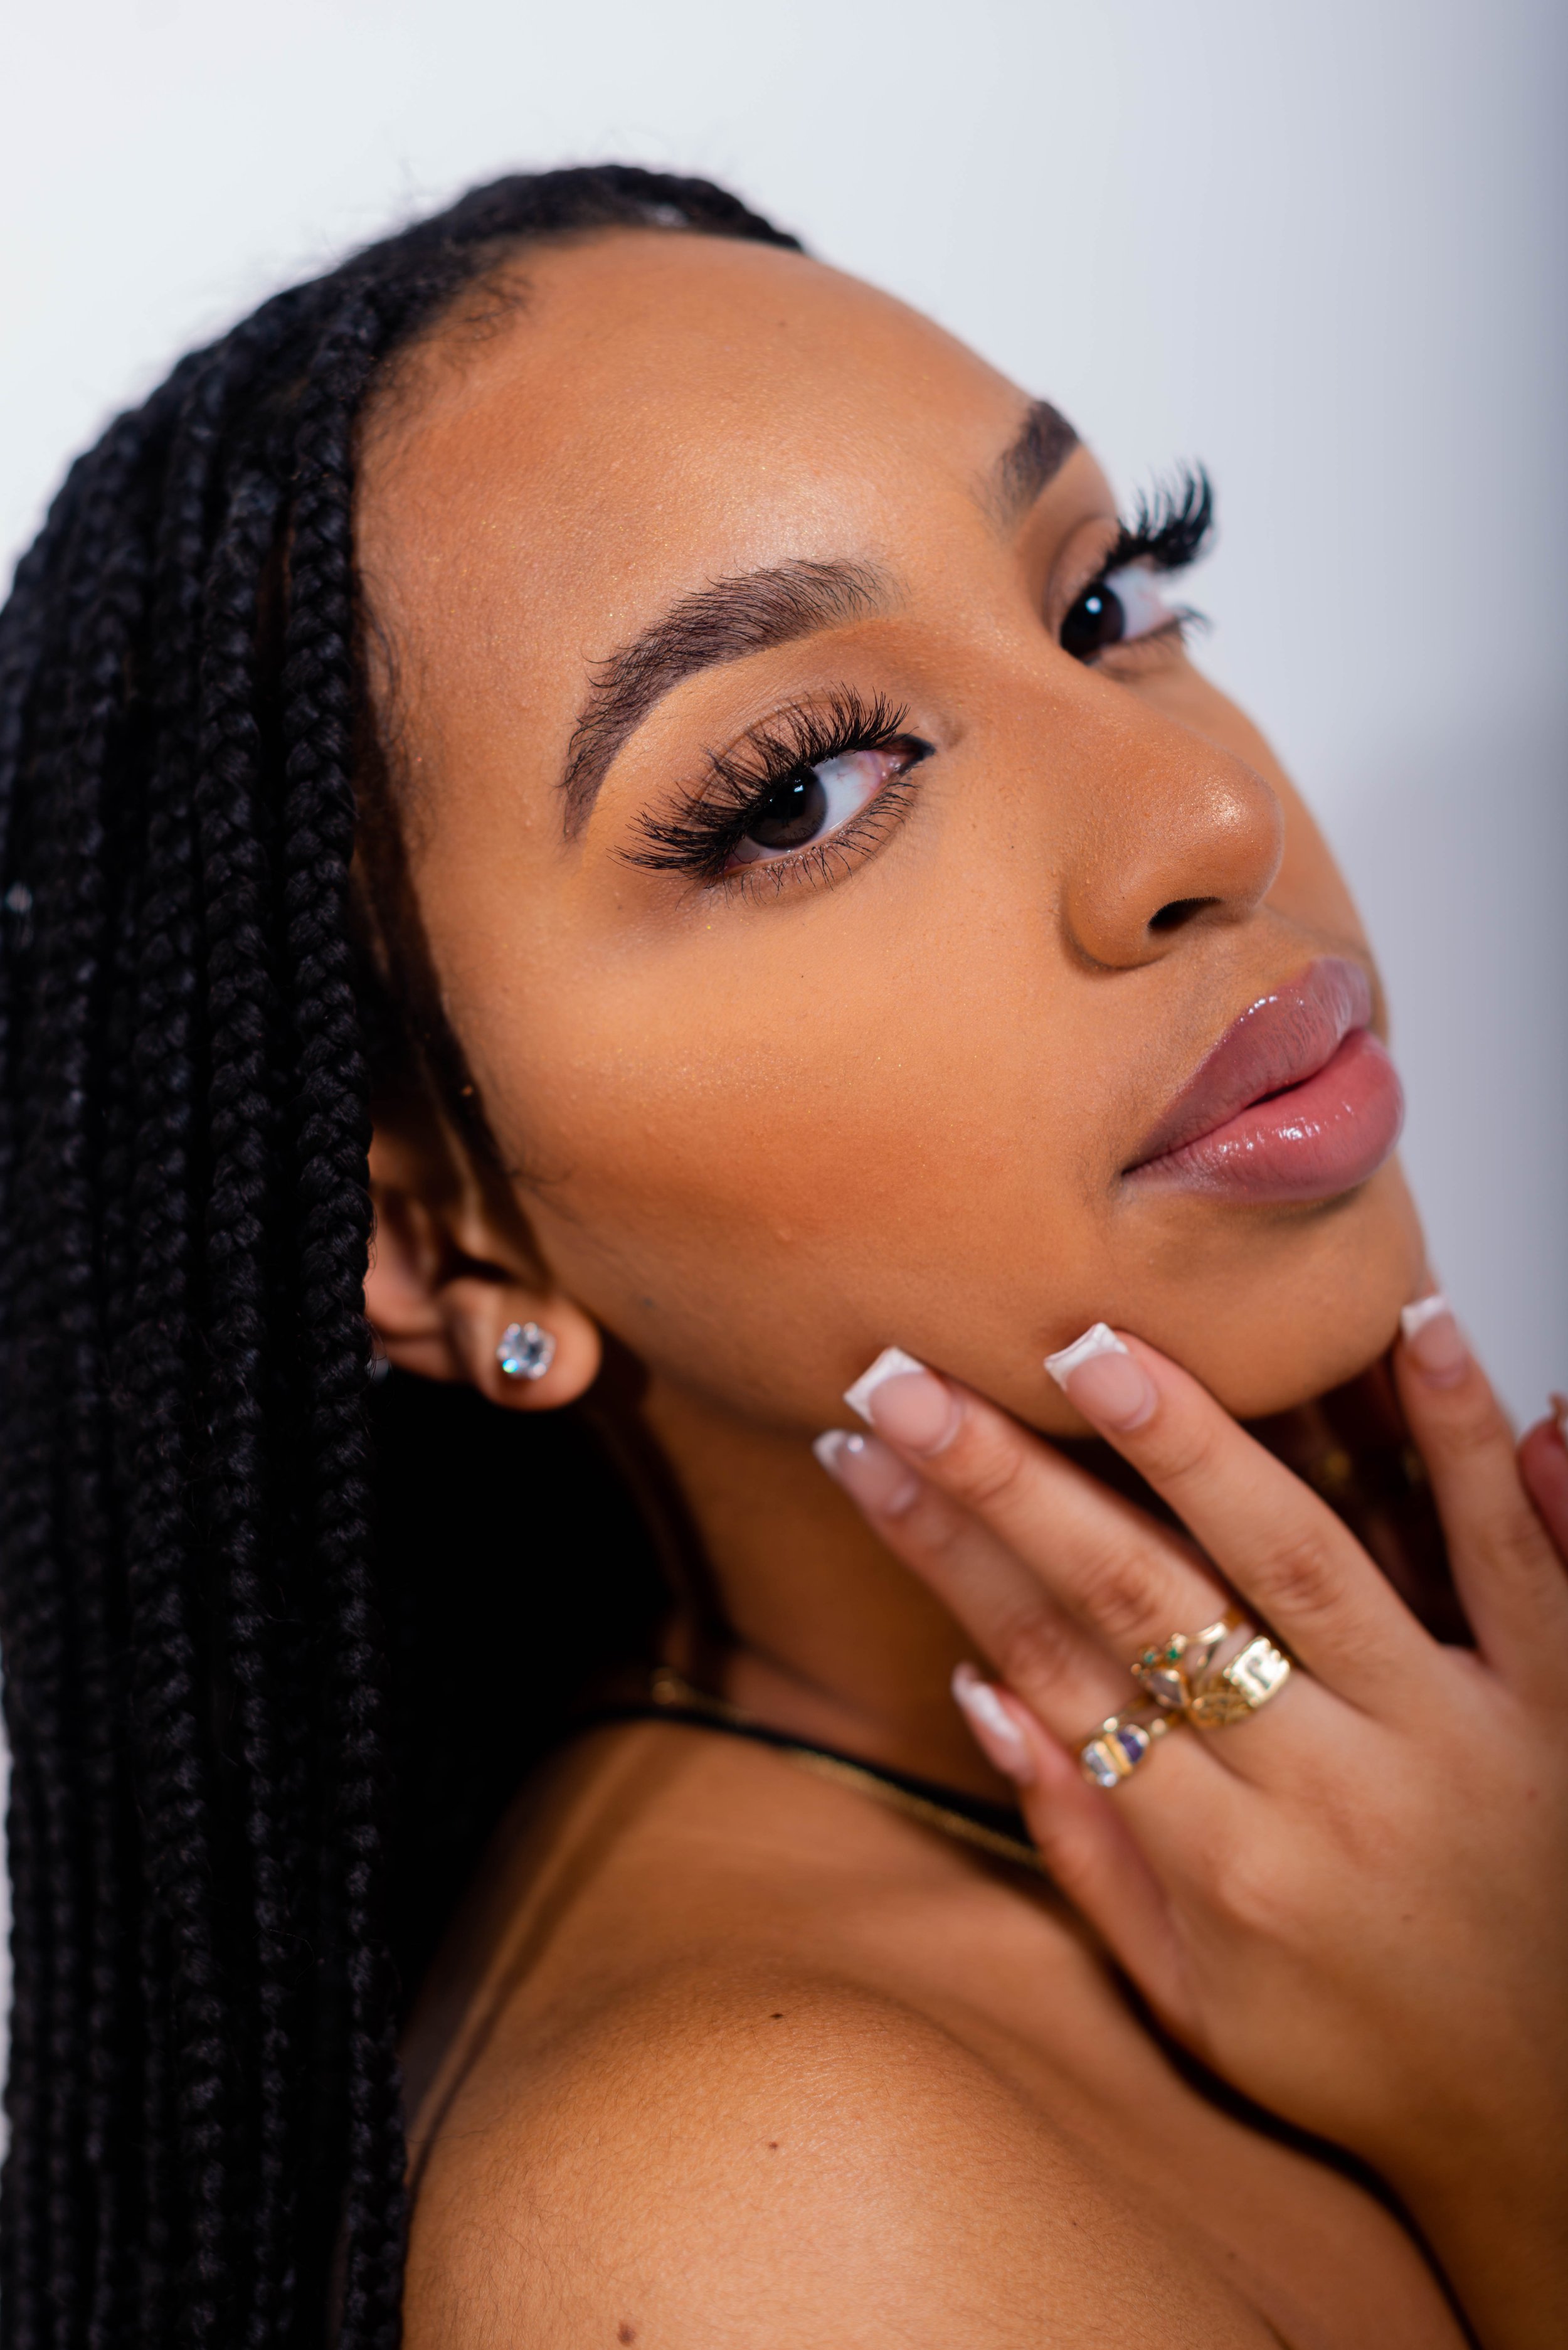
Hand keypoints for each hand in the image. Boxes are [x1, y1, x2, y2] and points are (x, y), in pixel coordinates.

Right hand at [817, 1305, 1567, 2346]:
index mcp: (1221, 1865)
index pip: (1049, 1663)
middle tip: (909, 1375)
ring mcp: (1448, 1732)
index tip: (861, 1449)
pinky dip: (1468, 1439)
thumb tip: (979, 1690)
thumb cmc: (1359, 2057)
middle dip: (1010, 1479)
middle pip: (1139, 1599)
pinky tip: (1417, 1329)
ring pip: (1303, 1556)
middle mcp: (1322, 1789)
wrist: (1557, 2131)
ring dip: (1194, 1444)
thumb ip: (1082, 1848)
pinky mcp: (1561, 1699)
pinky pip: (1515, 1557)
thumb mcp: (1191, 2001)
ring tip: (1100, 1350)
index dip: (941, 1549)